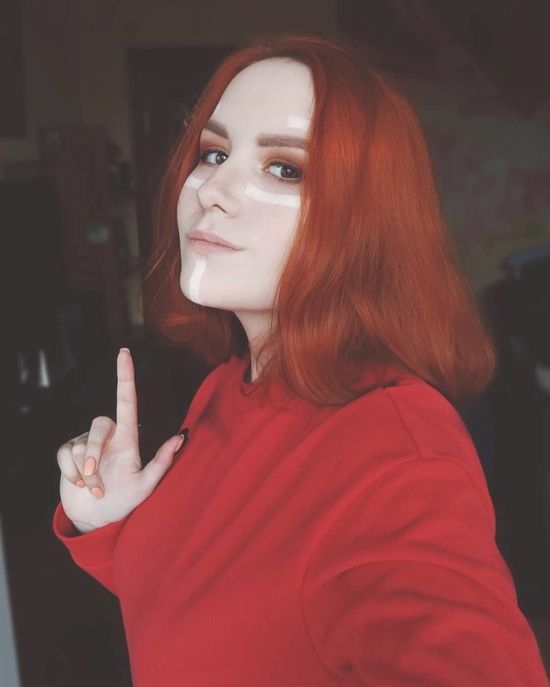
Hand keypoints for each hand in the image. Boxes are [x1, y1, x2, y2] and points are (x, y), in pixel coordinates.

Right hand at [57, 348, 185, 532]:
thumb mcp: (145, 486)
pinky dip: (70, 474)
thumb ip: (161, 463)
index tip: (124, 352)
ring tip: (94, 489)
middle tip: (97, 485)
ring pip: (78, 446)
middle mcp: (108, 435)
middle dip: (92, 454)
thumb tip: (181, 437)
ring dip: (85, 474)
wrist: (97, 518)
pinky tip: (78, 484)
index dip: (125, 376)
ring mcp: (86, 442)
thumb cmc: (125, 500)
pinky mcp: (68, 452)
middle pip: (98, 425)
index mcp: (128, 437)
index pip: (126, 400)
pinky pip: (63, 455)